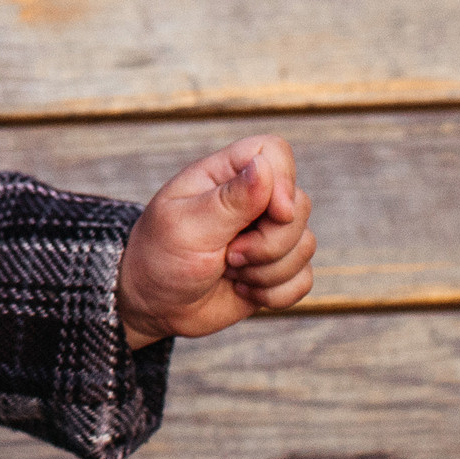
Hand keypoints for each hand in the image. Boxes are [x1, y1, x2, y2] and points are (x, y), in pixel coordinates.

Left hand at [115, 134, 312, 350]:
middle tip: (228, 255)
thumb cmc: (159, 257)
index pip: (274, 152)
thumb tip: (264, 165)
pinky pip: (304, 279)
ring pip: (305, 244)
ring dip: (268, 271)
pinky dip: (276, 293)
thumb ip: (229, 199)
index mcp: (223, 176)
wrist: (154, 306)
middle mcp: (251, 200)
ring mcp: (266, 235)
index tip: (273, 213)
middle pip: (299, 205)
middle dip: (269, 242)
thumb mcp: (186, 226)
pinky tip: (243, 290)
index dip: (283, 180)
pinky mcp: (275, 268)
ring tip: (229, 271)